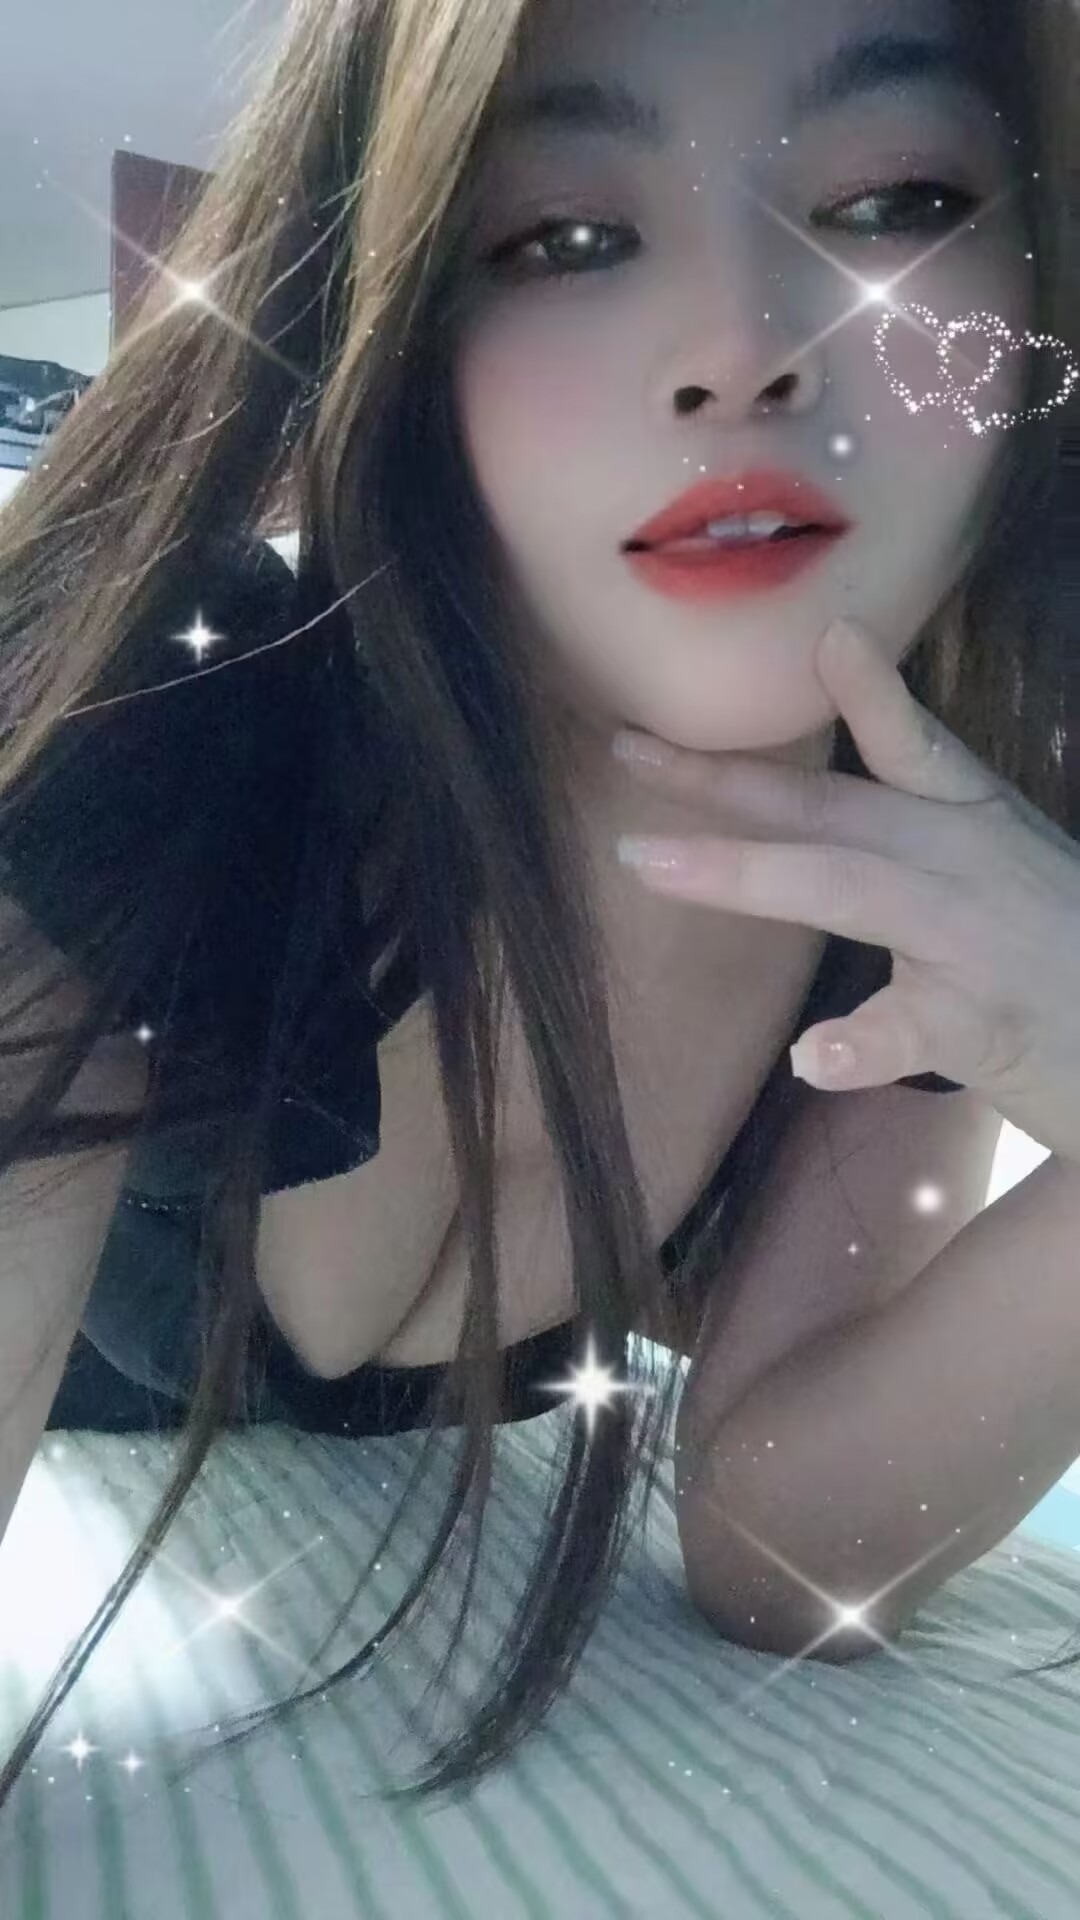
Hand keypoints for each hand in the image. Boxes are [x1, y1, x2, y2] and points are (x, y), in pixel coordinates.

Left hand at [613, 617, 1079, 1166]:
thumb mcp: (993, 867)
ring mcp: (973, 942)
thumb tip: (814, 804)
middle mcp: (966, 865)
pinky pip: (909, 1032)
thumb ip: (913, 823)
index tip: (822, 632)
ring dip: (745, 873)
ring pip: (850, 890)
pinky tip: (809, 1054)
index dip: (865, 690)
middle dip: (728, 781)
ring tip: (649, 863)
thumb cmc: (1054, 957)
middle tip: (631, 751)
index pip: (909, 745)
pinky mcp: (981, 1024)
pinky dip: (858, 1045)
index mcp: (970, 823)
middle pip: (835, 810)